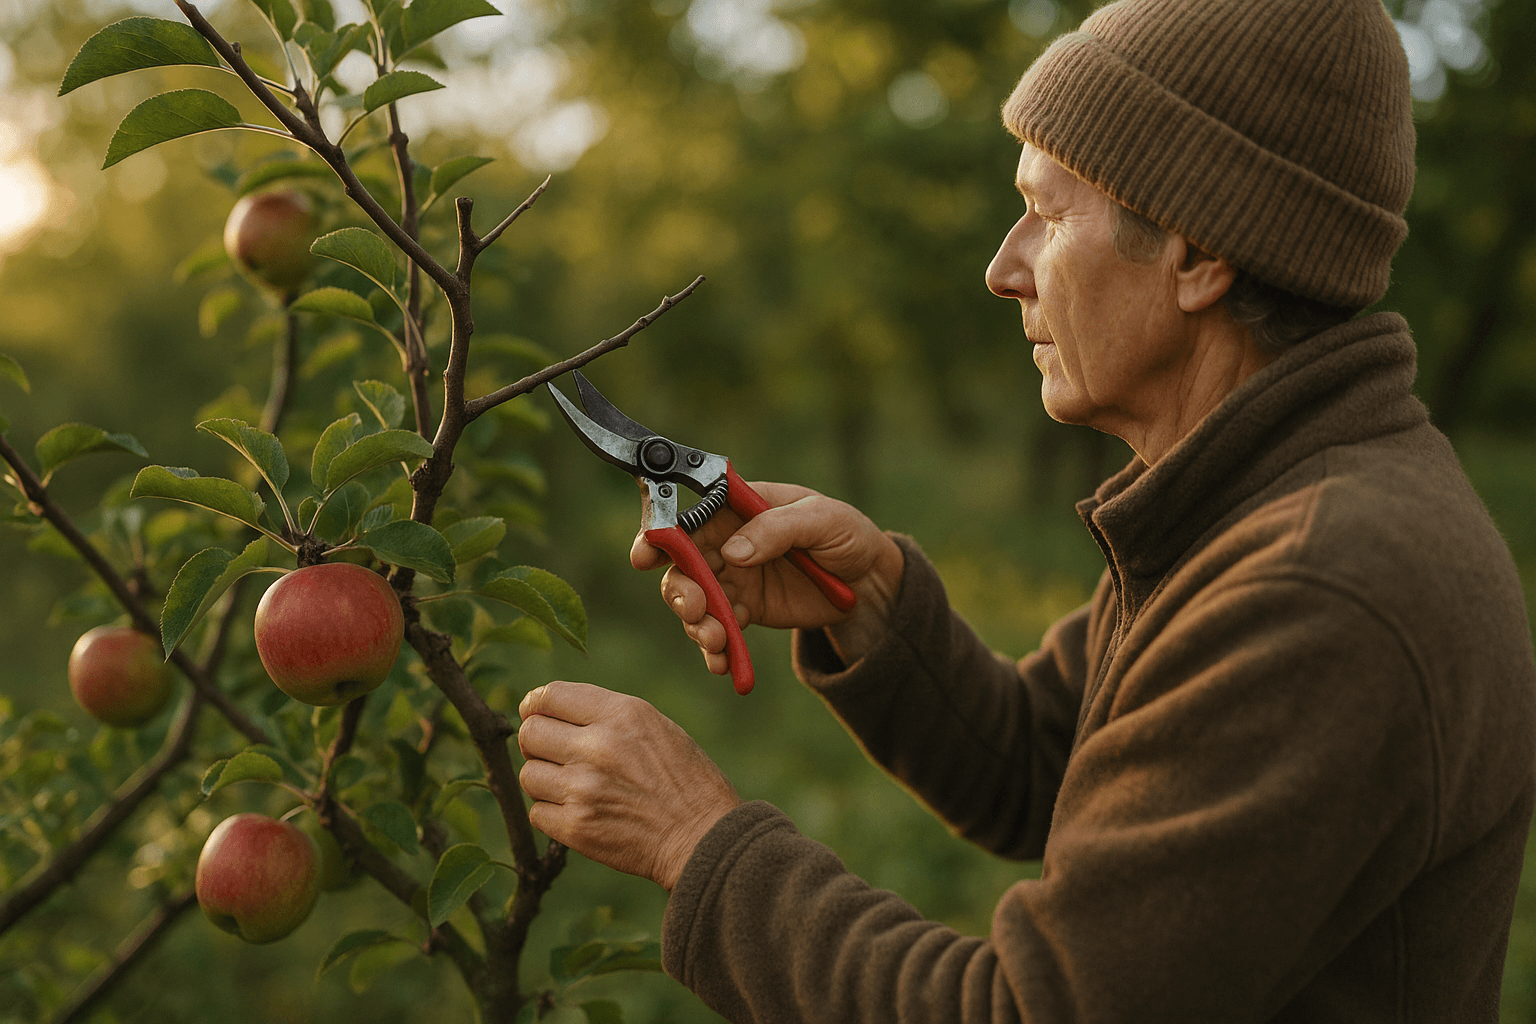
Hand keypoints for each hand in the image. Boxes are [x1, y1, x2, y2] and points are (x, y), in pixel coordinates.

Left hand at [517, 680, 739, 890]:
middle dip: (537, 742)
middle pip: (530, 733)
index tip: (536, 714)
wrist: (703, 837)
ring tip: (571, 786)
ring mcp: (583, 788)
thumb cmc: (686, 780)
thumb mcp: (656, 727)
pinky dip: (551, 813)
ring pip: (528, 774)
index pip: (550, 696)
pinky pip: (537, 812)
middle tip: (553, 753)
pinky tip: (577, 811)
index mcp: (622, 714)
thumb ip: (606, 715)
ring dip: (544, 780)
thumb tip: (551, 712)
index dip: (536, 705)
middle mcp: (598, 746)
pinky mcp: (576, 827)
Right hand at [630, 482, 904, 673]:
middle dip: (680, 589)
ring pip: (694, 600)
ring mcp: (732, 577)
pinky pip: (718, 630)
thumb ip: (777, 529)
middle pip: (682, 563)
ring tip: (716, 640)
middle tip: (695, 610)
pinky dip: (714, 649)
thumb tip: (732, 552)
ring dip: (696, 623)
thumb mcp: (822, 520)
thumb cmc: (848, 535)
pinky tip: (723, 662)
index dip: (662, 533)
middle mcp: (726, 540)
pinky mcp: (743, 610)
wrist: (869, 584)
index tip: (646, 556)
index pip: (690, 514)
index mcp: (738, 507)